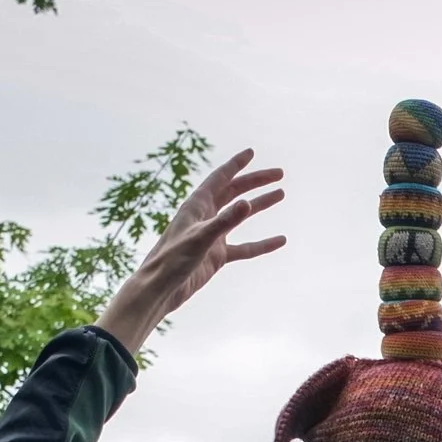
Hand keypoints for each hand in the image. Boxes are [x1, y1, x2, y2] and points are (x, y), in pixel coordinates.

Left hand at [94, 149, 286, 355]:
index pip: (220, 178)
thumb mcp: (201, 238)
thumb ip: (225, 221)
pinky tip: (280, 241)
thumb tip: (247, 203)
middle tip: (279, 174)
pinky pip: (245, 247)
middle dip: (256, 181)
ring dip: (260, 205)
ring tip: (280, 194)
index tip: (252, 152)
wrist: (161, 288)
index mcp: (197, 205)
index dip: (236, 164)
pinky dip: (262, 244)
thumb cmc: (172, 260)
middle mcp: (205, 216)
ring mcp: (213, 236)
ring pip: (241, 216)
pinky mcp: (217, 256)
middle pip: (235, 192)